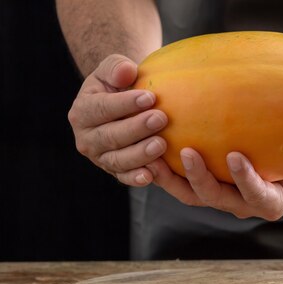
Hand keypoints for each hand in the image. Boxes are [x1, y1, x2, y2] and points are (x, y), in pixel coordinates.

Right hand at [67, 54, 167, 185]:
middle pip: (110, 136)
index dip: (125, 104)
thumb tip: (127, 71)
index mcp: (82, 111)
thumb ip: (116, 67)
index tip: (150, 97)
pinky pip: (124, 177)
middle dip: (136, 128)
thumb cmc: (121, 85)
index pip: (102, 108)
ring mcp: (100, 158)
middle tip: (160, 119)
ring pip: (118, 159)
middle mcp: (86, 138)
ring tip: (161, 144)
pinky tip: (151, 176)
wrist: (124, 107)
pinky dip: (136, 178)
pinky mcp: (114, 171)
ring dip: (140, 154)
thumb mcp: (114, 70)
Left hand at [147, 150, 282, 220]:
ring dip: (170, 177)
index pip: (257, 196)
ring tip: (152, 155)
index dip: (246, 180)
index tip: (235, 156)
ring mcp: (219, 195)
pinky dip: (164, 167)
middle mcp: (240, 203)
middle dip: (200, 178)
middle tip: (188, 151)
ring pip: (190, 193)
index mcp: (269, 203)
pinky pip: (180, 180)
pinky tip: (150, 144)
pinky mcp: (204, 183)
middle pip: (215, 198)